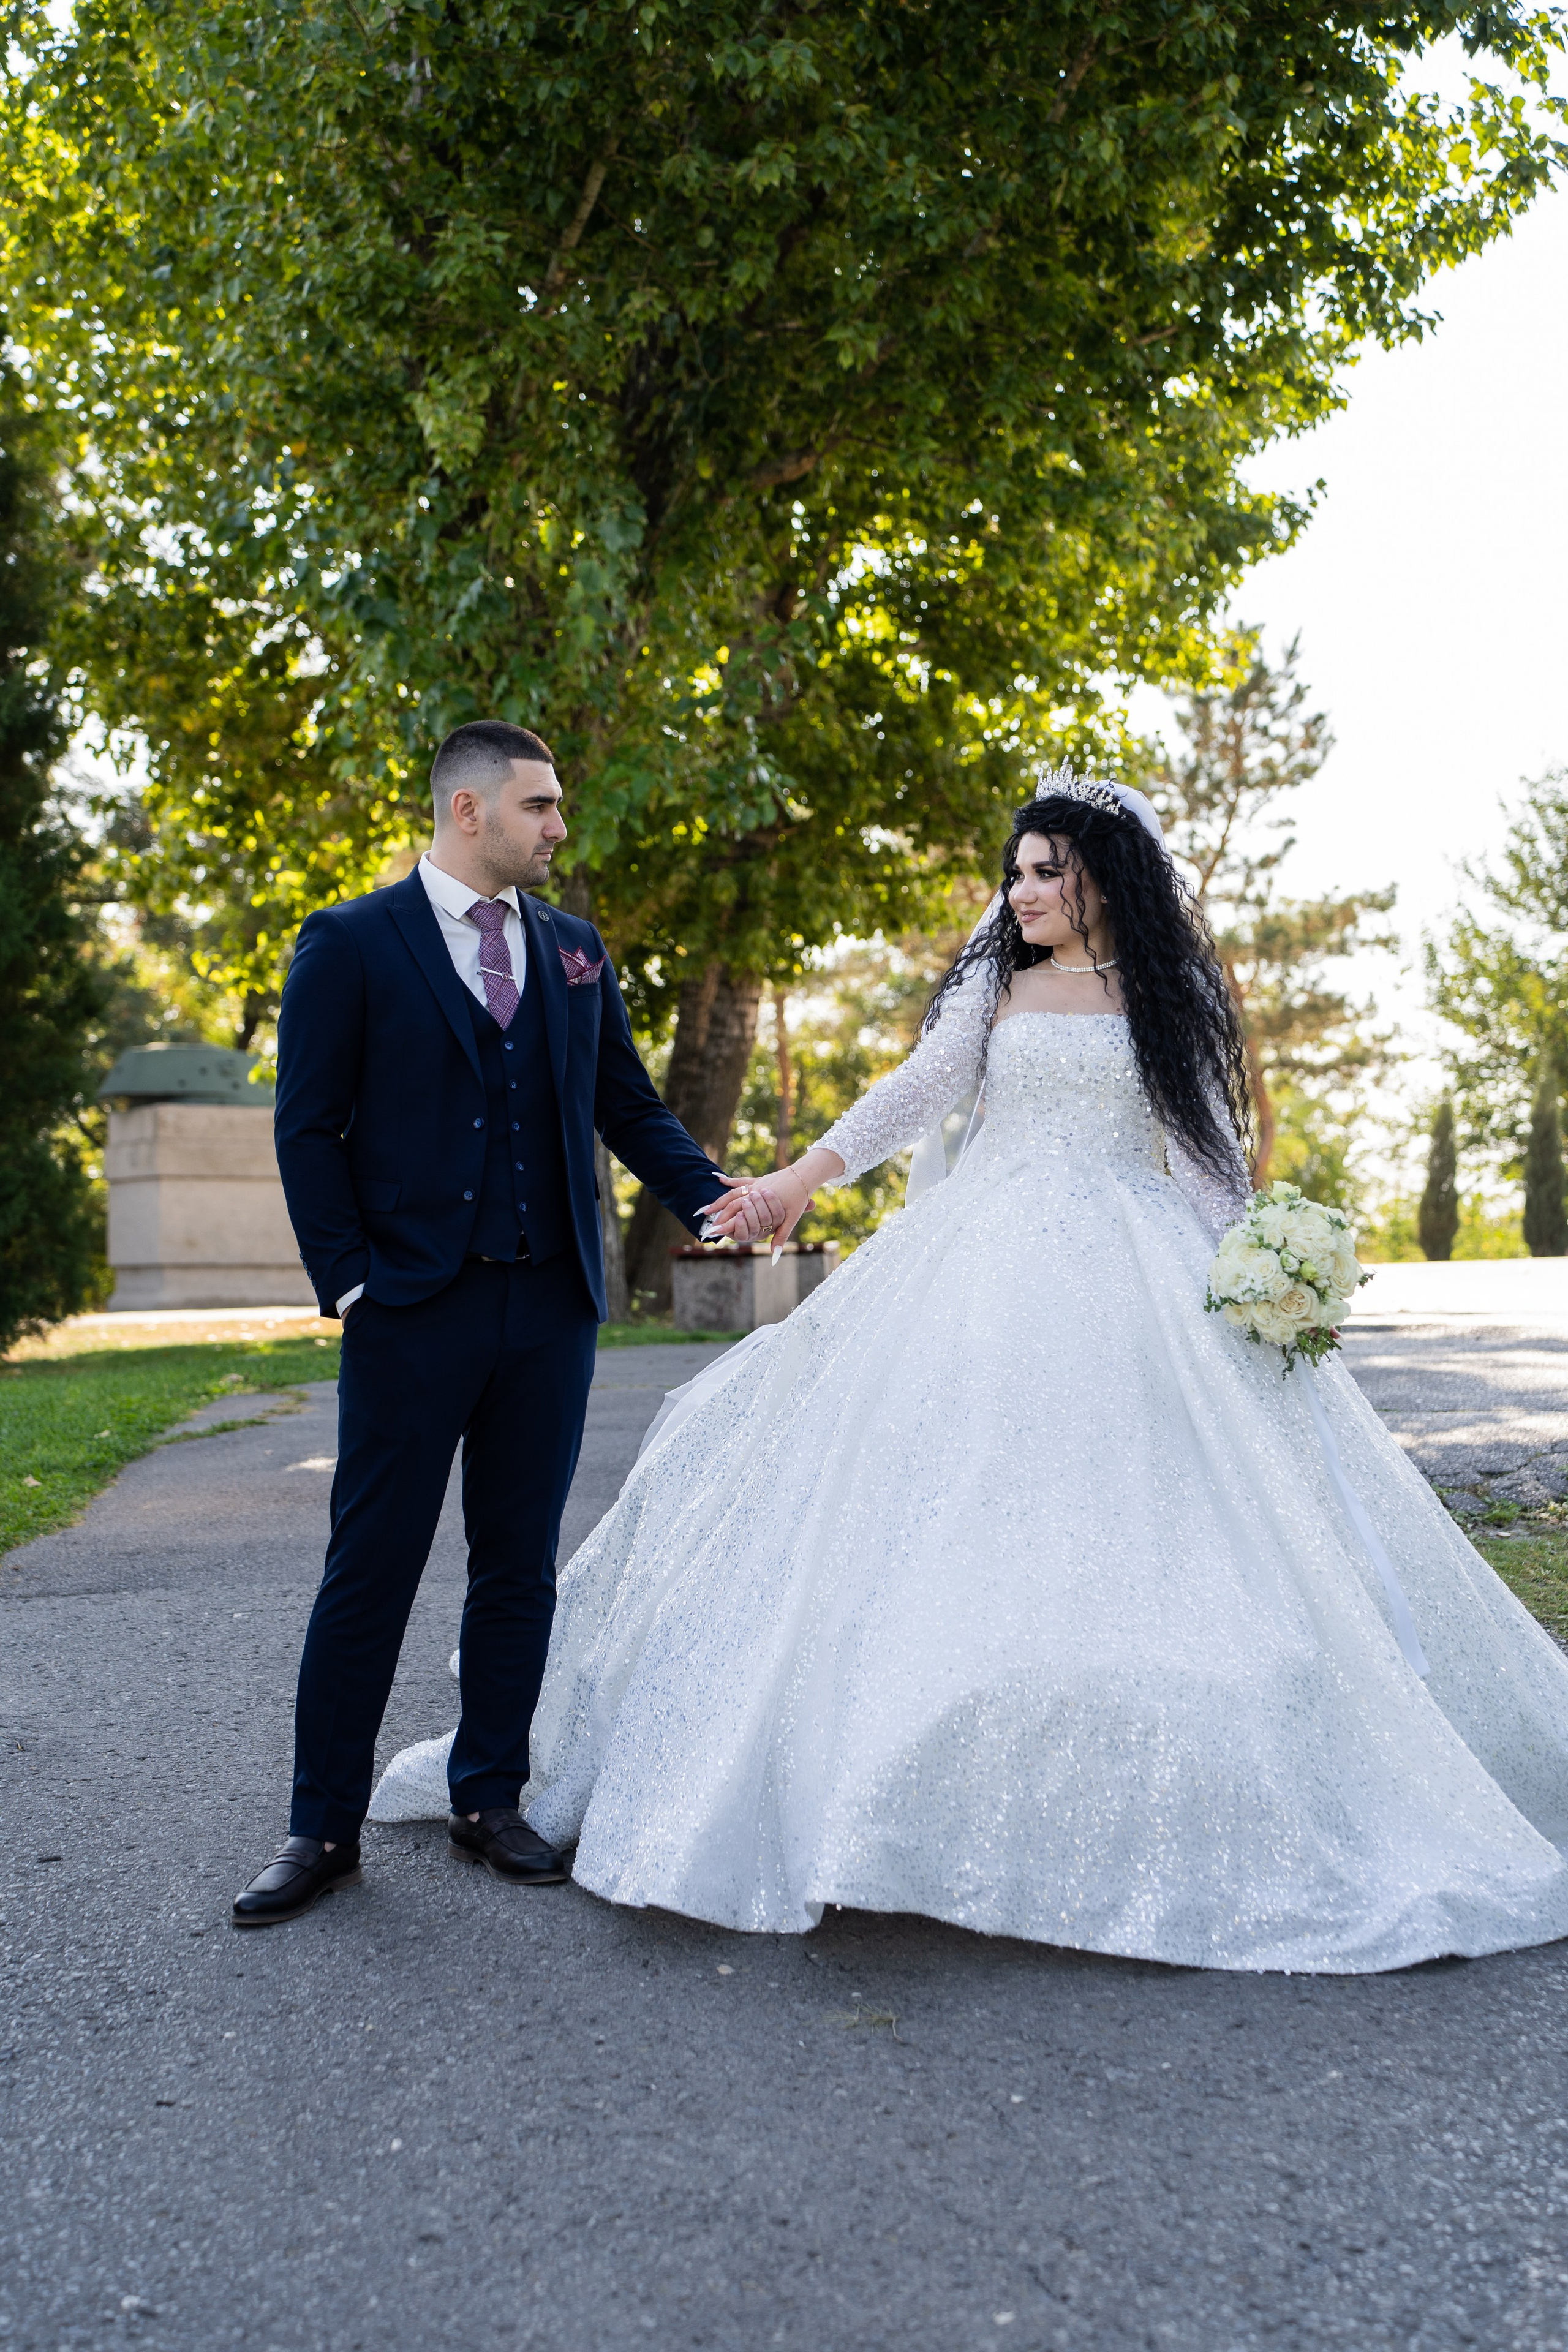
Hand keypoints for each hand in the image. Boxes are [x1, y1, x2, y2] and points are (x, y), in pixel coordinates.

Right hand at [698, 1148, 842, 1245]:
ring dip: (719, 1201)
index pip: (737, 1215)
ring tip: (706, 1209)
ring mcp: (754, 1185)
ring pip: (732, 1193)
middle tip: (707, 1225)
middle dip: (718, 1215)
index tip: (713, 1231)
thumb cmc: (798, 1199)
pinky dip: (728, 1181)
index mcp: (760, 1203)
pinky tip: (718, 1178)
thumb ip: (780, 1237)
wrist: (803, 1176)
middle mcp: (753, 1193)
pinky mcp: (758, 1179)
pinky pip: (740, 1181)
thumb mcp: (790, 1219)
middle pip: (730, 1204)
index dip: (725, 1224)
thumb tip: (774, 1256)